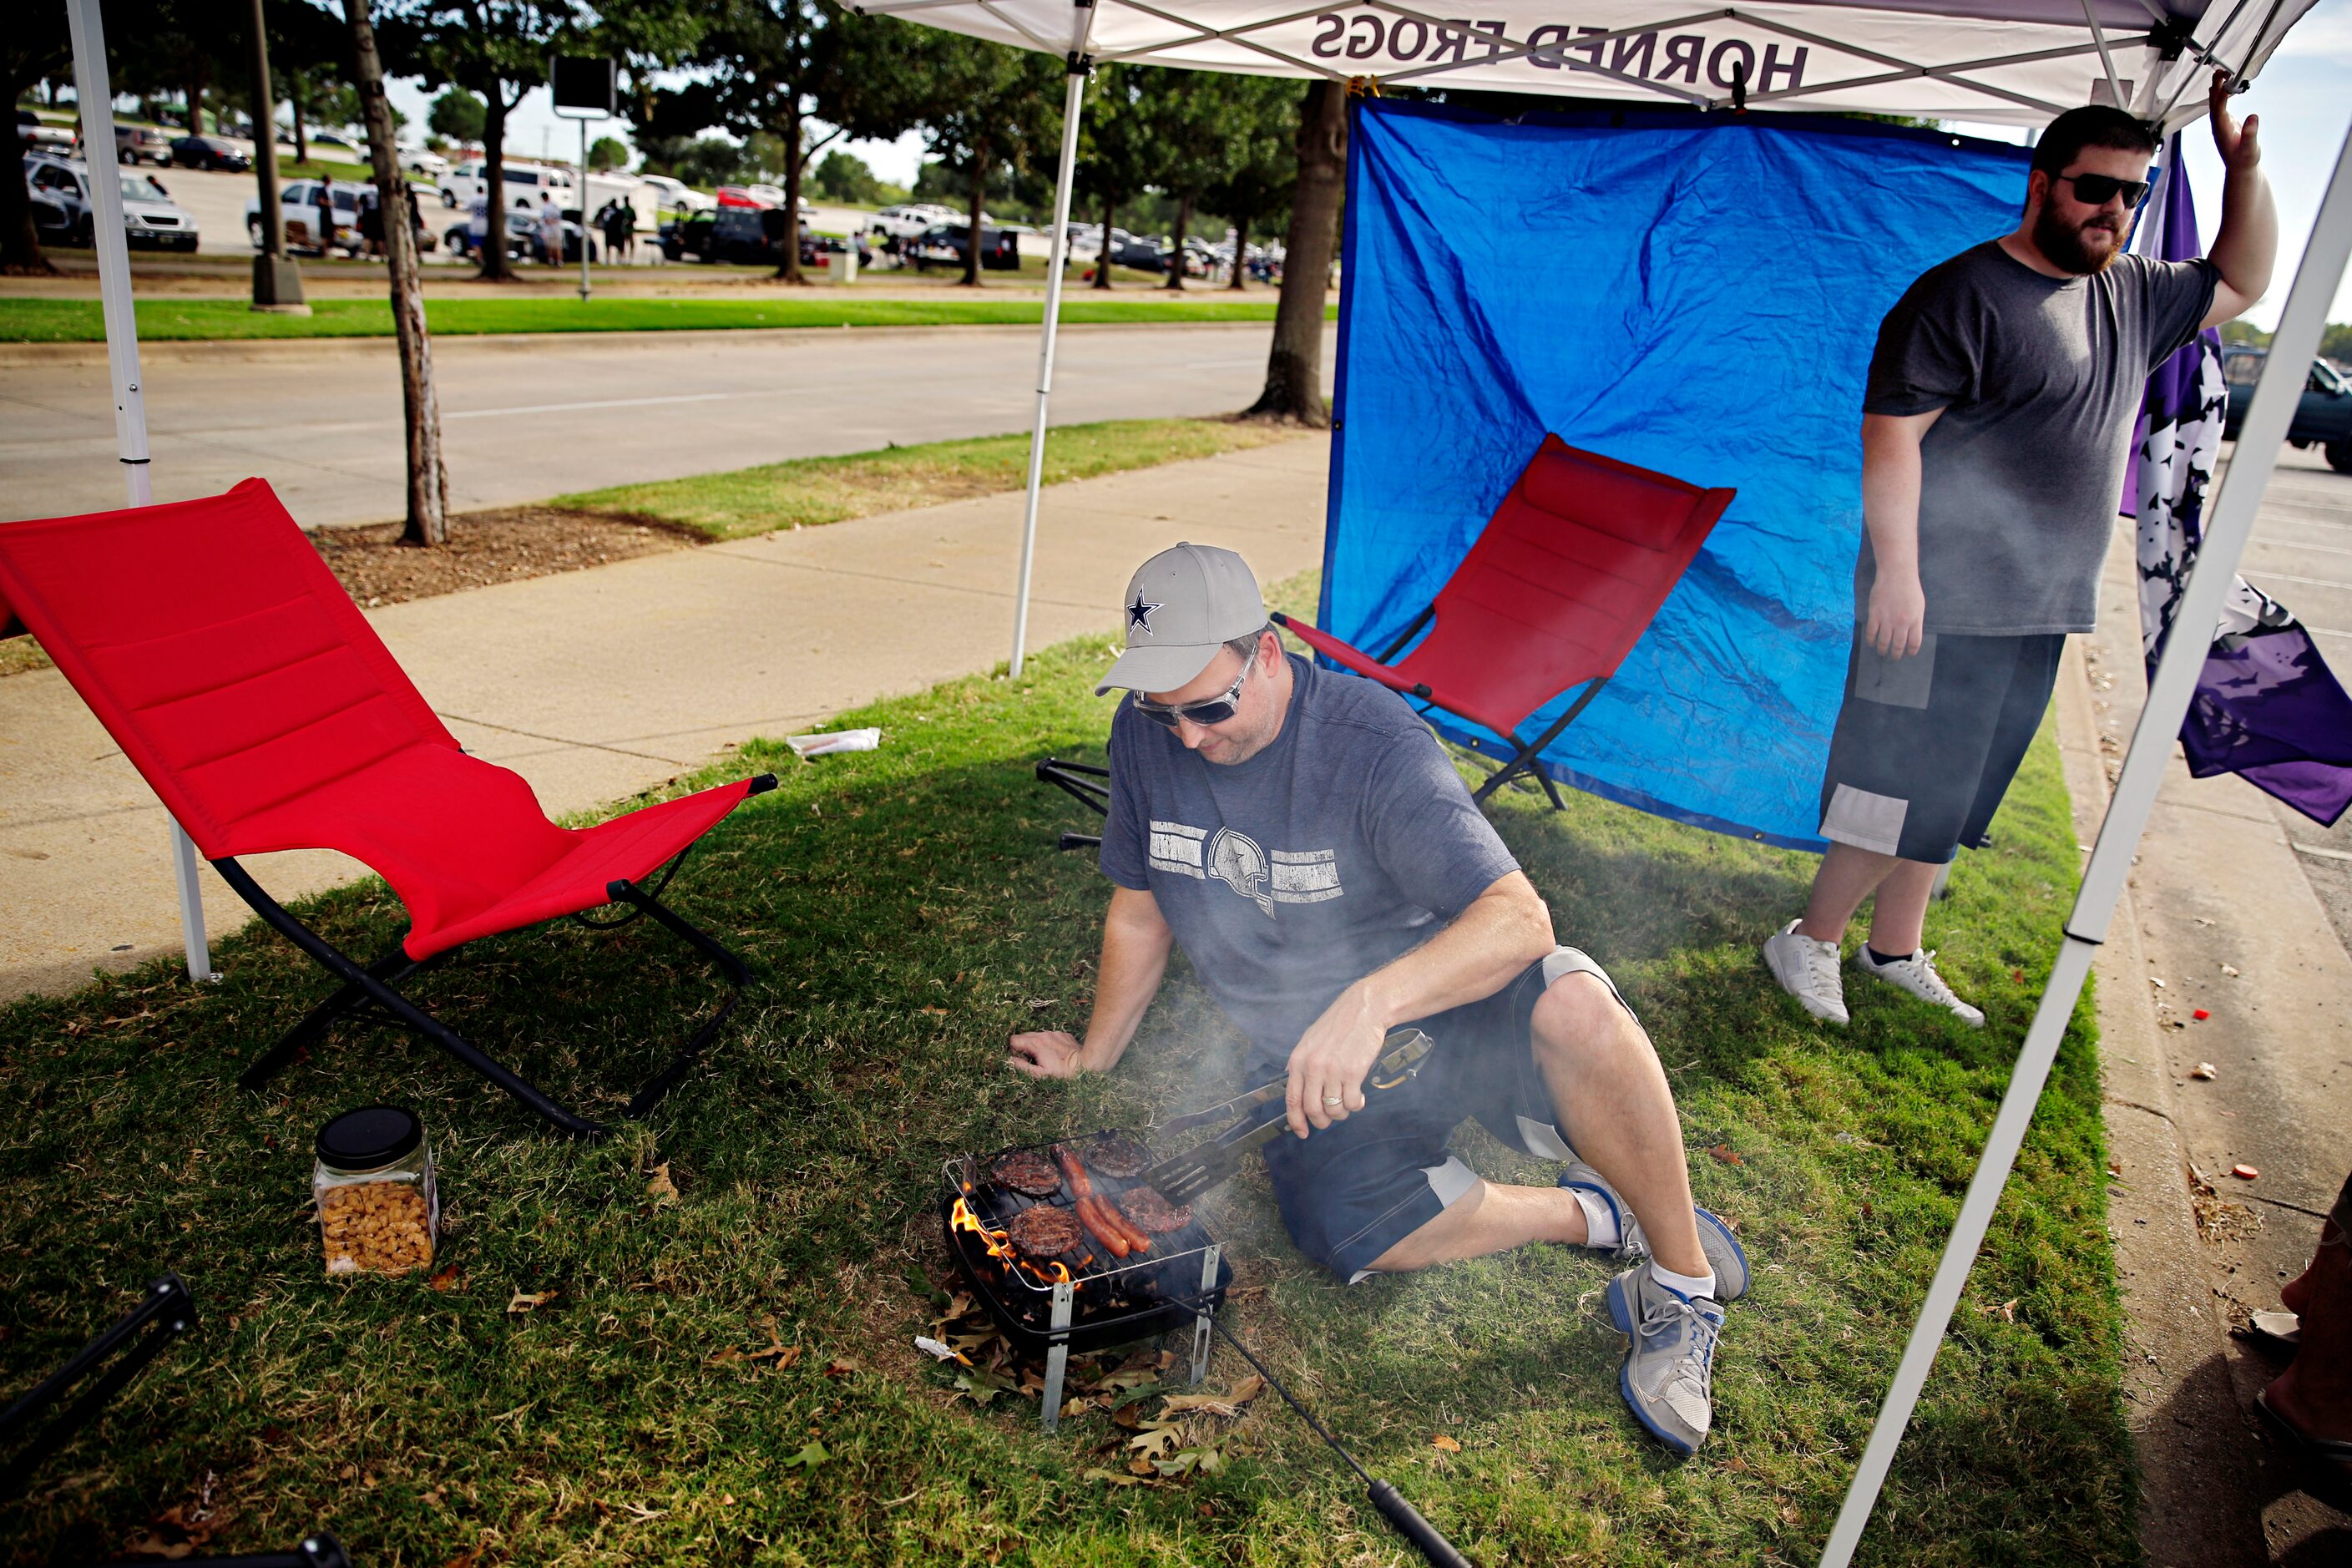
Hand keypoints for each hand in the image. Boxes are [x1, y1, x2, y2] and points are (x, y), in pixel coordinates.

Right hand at [1008, 1030, 1086, 1078]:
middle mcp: (1044, 1034)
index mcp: (1036, 1043)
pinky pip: (1049, 1036)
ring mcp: (1054, 1033)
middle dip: (1023, 1047)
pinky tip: (1054, 1053)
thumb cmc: (1062, 1073)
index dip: (1013, 1050)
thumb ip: (1022, 1066)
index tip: (1020, 1059)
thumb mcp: (1040, 1074)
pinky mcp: (1063, 1034)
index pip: (1013, 1039)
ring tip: (1044, 1057)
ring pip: (1037, 1035)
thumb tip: (1010, 1060)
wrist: (1085, 1065)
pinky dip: (1048, 1043)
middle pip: (1024, 1036)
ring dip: (1036, 1044)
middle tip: (1031, 1059)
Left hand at [1284, 992, 1385, 1137]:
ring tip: (1347, 1104)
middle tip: (1331, 1119)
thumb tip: (1299, 1089)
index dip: (1296, 1120)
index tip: (1302, 1132)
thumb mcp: (1311, 1041)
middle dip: (1322, 1121)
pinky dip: (1356, 1105)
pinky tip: (1359, 1098)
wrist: (1365, 1009)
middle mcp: (1313, 1068)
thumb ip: (1302, 1065)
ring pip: (1334, 1109)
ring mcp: (1333, 1071)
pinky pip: (1352, 1102)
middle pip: (1312, 1109)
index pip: (1292, 1099)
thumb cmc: (1339, 1024)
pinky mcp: (1354, 1072)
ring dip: (1342, 1113)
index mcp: (1299, 1061)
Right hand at [1867, 572, 1925, 658]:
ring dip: (1882, 650)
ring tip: (1881, 652)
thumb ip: (1915, 621)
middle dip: (1895, 654)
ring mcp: (1887, 619)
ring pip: (1883, 642)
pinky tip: (1871, 642)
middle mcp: (1902, 623)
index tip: (1908, 653)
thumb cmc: (1909, 588)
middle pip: (1898, 645)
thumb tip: (1910, 633)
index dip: (1911, 651)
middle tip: (1893, 658)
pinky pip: (1872, 633)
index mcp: (1915, 620)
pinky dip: (1871, 640)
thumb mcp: (1919, 606)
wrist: (1896, 574)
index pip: (1914, 643)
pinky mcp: (1875, 615)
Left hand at [2210, 69, 2260, 174]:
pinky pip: (2221, 107)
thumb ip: (2250, 133)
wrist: (2241, 169)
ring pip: (2216, 104)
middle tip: (2219, 71)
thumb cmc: (2245, 160)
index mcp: (2222, 131)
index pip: (2218, 109)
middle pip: (2214, 104)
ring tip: (2220, 74)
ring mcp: (2221, 125)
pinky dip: (2222, 96)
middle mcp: (2218, 127)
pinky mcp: (2226, 124)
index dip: (2220, 95)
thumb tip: (2253, 117)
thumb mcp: (2251, 148)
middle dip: (2216, 87)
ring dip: (2217, 89)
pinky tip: (2226, 88)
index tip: (2224, 82)